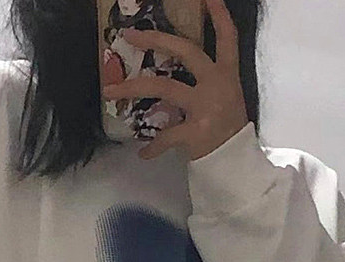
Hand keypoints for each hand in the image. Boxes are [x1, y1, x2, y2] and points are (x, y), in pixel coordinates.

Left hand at [101, 0, 248, 161]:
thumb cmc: (227, 131)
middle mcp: (216, 84)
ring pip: (163, 87)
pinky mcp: (194, 131)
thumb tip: (171, 78)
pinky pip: (165, 136)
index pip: (227, 37)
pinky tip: (143, 153)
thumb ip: (204, 84)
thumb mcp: (225, 100)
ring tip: (108, 92)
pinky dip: (153, 147)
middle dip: (157, 40)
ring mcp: (205, 106)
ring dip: (131, 88)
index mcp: (227, 75)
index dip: (219, 15)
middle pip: (186, 51)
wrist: (235, 163)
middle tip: (131, 36)